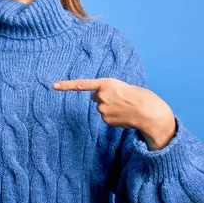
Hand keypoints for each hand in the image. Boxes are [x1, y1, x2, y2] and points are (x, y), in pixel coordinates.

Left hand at [53, 78, 175, 149]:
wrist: (149, 112)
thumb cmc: (140, 96)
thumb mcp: (123, 86)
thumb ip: (108, 90)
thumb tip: (97, 100)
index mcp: (106, 83)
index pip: (82, 84)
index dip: (67, 85)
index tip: (54, 85)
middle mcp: (101, 96)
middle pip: (96, 97)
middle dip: (104, 97)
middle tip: (120, 98)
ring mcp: (102, 109)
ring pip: (101, 108)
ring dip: (110, 107)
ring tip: (125, 107)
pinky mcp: (105, 120)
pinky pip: (106, 117)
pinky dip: (113, 116)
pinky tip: (124, 115)